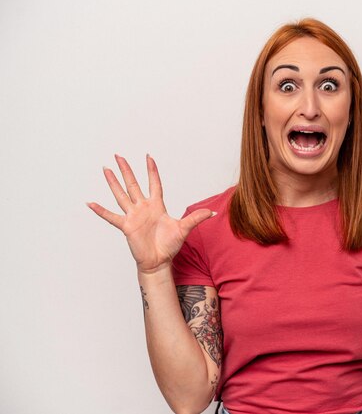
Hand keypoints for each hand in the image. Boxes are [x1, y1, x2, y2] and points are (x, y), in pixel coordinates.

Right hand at [87, 154, 214, 272]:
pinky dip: (100, 210)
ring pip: (121, 195)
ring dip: (113, 183)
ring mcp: (133, 216)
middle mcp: (143, 208)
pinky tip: (90, 202)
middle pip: (133, 184)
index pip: (154, 183)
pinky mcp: (126, 226)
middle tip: (118, 155)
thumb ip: (197, 218)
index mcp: (157, 206)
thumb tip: (214, 212)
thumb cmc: (170, 246)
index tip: (148, 156)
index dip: (152, 171)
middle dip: (127, 170)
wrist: (159, 261)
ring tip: (106, 169)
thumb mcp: (184, 229)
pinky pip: (111, 216)